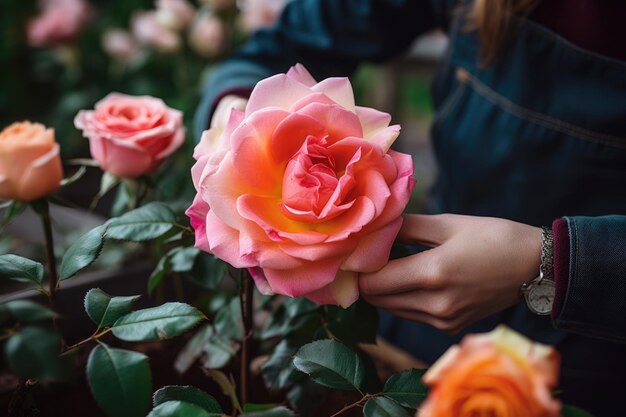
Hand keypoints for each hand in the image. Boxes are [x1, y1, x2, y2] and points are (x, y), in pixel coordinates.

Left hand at [359, 214, 541, 332]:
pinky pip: (411, 313)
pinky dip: (403, 298)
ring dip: (384, 289)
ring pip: (392, 308)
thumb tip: (374, 228)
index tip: (353, 250)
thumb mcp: (448, 224)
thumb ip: (406, 228)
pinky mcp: (450, 327)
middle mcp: (435, 304)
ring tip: (389, 264)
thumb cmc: (492, 236)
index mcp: (433, 274)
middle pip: (377, 299)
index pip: (374, 281)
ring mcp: (443, 320)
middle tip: (366, 255)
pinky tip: (411, 278)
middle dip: (366, 278)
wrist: (534, 267)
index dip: (357, 267)